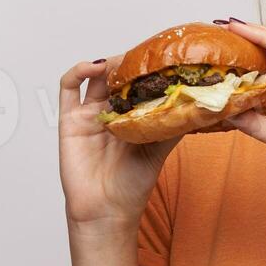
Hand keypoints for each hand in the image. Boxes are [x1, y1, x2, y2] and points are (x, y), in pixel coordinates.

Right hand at [58, 56, 182, 226]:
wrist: (108, 211)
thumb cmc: (132, 185)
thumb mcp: (161, 148)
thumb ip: (172, 124)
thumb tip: (198, 102)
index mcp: (130, 116)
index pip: (137, 82)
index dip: (146, 68)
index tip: (162, 55)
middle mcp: (109, 111)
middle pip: (116, 75)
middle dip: (129, 62)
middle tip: (144, 54)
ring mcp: (88, 114)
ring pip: (94, 77)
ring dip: (108, 64)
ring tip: (122, 62)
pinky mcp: (69, 120)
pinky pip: (67, 88)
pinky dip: (78, 71)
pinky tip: (94, 67)